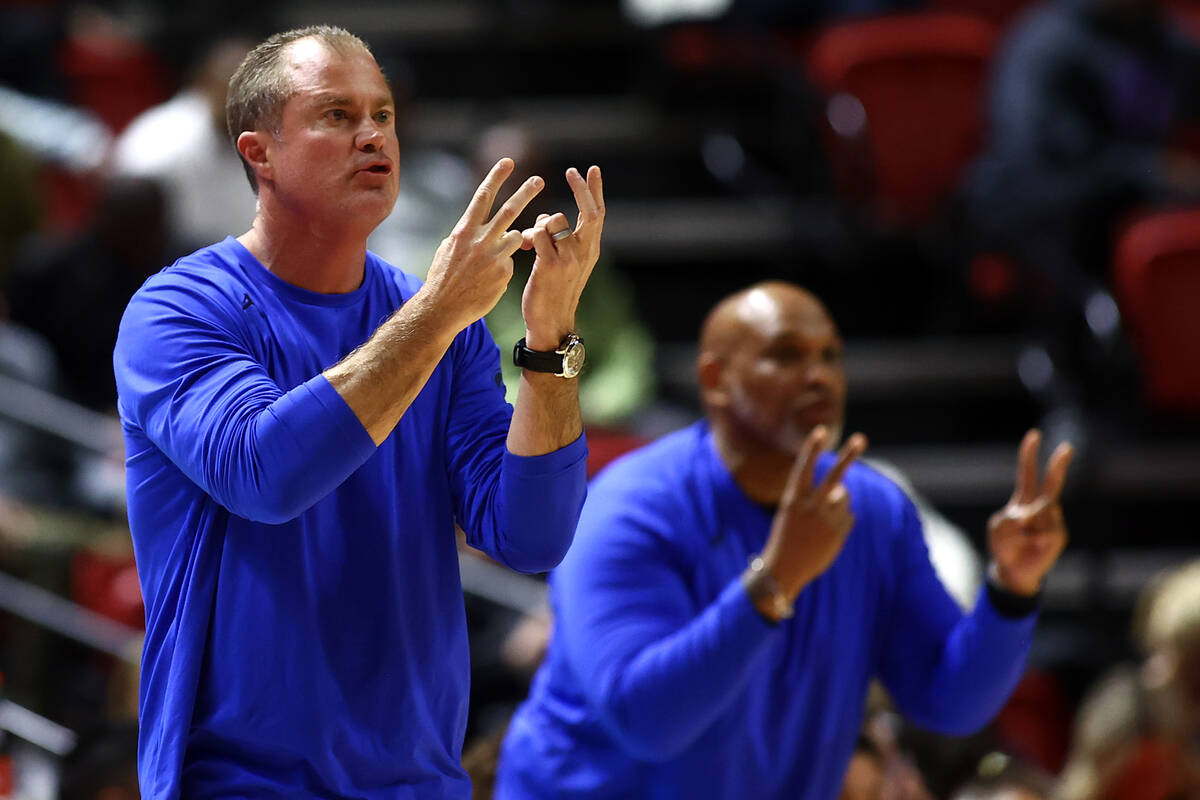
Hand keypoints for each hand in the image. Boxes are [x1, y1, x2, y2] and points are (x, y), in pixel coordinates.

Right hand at [422, 158, 542, 332]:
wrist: (442, 308)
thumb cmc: (443, 278)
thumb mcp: (449, 248)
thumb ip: (469, 234)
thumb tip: (480, 224)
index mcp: (464, 229)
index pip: (483, 196)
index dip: (496, 176)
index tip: (509, 162)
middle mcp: (479, 239)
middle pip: (509, 210)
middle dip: (525, 193)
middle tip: (539, 180)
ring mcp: (493, 256)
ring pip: (515, 237)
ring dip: (513, 241)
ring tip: (491, 258)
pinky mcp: (503, 272)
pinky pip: (510, 264)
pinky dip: (502, 269)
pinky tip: (488, 282)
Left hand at [519, 166, 604, 349]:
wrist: (551, 322)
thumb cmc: (554, 292)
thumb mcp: (565, 264)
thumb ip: (560, 239)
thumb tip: (545, 218)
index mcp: (590, 250)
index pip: (597, 213)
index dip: (595, 190)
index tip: (592, 170)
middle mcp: (585, 251)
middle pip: (589, 211)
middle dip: (581, 188)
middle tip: (573, 171)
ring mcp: (569, 258)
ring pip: (554, 219)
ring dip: (539, 223)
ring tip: (532, 242)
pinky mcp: (551, 264)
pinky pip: (537, 233)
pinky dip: (528, 235)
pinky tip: (525, 248)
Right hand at [758, 426, 867, 598]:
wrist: (783, 569)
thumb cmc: (786, 538)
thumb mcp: (794, 514)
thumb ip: (817, 499)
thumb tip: (845, 491)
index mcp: (793, 498)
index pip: (804, 467)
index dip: (812, 448)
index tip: (821, 430)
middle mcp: (811, 506)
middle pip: (834, 476)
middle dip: (848, 456)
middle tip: (861, 439)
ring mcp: (827, 519)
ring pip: (844, 497)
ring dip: (839, 502)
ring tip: (823, 518)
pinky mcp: (839, 532)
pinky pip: (848, 517)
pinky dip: (841, 522)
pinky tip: (826, 535)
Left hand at [987, 429, 1073, 595]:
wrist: (1015, 572)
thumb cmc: (1005, 547)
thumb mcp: (997, 530)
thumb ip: (1007, 520)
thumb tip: (1028, 516)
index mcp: (1023, 500)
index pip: (1027, 474)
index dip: (1029, 455)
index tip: (1034, 435)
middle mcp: (1041, 507)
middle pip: (1052, 483)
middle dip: (1058, 465)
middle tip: (1067, 447)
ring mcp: (1052, 520)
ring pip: (1042, 511)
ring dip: (1026, 524)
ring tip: (1021, 540)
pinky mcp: (1058, 535)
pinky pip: (1045, 530)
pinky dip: (1035, 538)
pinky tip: (1033, 546)